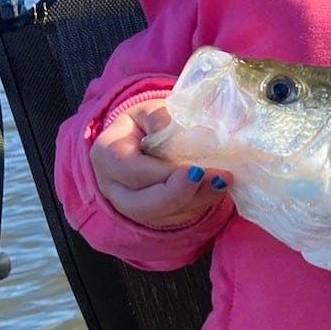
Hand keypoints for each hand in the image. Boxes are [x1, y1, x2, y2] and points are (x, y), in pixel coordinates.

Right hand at [90, 98, 232, 228]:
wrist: (143, 139)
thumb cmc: (147, 122)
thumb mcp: (149, 110)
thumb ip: (160, 117)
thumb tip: (178, 127)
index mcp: (107, 154)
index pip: (132, 171)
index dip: (164, 173)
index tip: (194, 168)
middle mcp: (113, 187)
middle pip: (141, 205)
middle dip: (180, 195)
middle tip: (215, 178)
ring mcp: (131, 206)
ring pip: (160, 216)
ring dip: (196, 201)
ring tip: (223, 182)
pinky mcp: (152, 215)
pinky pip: (174, 218)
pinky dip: (199, 205)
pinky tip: (219, 188)